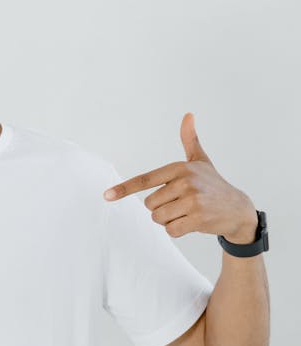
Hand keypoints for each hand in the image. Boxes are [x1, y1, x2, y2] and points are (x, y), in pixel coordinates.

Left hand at [102, 112, 257, 243]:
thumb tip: (188, 115)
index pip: (145, 180)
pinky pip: (171, 230)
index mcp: (180, 168)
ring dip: (169, 220)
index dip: (124, 188)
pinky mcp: (198, 219)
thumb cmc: (213, 184)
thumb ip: (190, 140)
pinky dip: (177, 230)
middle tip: (181, 203)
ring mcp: (192, 201)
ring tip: (187, 212)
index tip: (107, 195)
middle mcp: (185, 182)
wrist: (238, 208)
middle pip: (150, 204)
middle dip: (161, 208)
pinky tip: (192, 222)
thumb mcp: (201, 161)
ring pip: (158, 218)